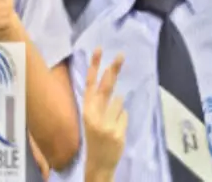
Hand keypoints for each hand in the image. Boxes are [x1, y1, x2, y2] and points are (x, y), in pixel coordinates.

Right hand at [81, 49, 128, 178]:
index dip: (94, 66)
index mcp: (86, 110)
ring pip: (120, 103)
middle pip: (106, 86)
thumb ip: (99, 102)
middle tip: (121, 55)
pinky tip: (116, 131)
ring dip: (118, 110)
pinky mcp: (118, 132)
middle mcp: (94, 115)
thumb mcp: (92, 118)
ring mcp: (107, 124)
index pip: (90, 84)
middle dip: (113, 69)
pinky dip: (123, 120)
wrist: (98, 162)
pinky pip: (125, 115)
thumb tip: (110, 80)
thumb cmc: (95, 137)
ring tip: (111, 123)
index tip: (99, 49)